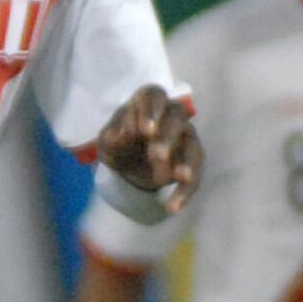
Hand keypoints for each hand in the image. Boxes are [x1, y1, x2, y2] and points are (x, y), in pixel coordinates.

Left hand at [96, 88, 202, 208]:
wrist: (127, 167)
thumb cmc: (118, 144)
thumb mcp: (107, 143)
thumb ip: (112, 137)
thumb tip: (122, 134)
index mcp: (146, 103)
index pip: (153, 95)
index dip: (151, 110)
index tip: (144, 131)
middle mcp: (170, 114)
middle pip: (177, 115)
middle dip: (167, 135)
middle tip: (156, 155)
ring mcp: (185, 134)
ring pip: (191, 143)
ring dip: (184, 160)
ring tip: (177, 176)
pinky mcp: (193, 157)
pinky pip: (195, 172)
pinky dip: (184, 190)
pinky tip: (173, 206)